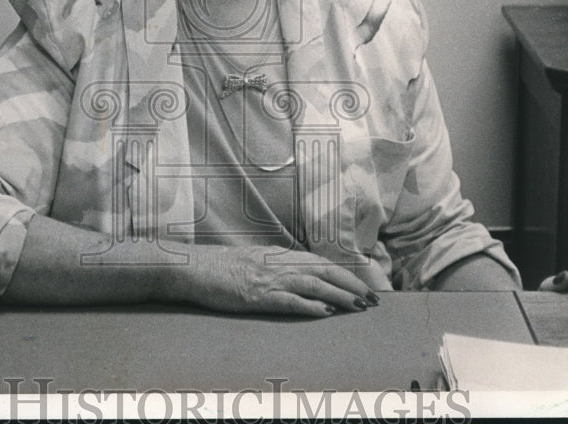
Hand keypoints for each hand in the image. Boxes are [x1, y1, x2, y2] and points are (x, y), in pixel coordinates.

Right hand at [176, 245, 383, 317]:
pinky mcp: (257, 296)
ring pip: (313, 285)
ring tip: (359, 306)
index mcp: (280, 255)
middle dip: (352, 285)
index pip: (321, 263)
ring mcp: (269, 279)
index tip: (364, 287)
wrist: (194, 267)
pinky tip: (325, 313)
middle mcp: (279, 263)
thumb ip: (277, 266)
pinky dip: (309, 306)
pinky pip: (288, 301)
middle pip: (325, 271)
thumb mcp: (255, 261)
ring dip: (339, 296)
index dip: (346, 274)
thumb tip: (299, 276)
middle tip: (373, 299)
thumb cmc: (221, 267)